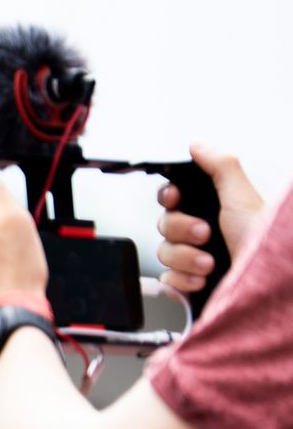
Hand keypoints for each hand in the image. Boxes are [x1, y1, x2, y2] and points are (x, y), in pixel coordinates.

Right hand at [158, 143, 265, 293]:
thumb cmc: (261, 241)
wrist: (265, 283)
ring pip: (164, 253)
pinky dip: (183, 281)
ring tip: (210, 264)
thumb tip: (197, 145)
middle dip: (183, 232)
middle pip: (163, 225)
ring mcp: (192, 258)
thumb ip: (219, 166)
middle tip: (206, 235)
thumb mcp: (241, 195)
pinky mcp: (188, 283)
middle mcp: (199, 231)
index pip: (172, 197)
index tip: (177, 199)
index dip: (169, 197)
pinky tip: (203, 280)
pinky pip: (166, 279)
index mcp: (210, 207)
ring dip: (186, 259)